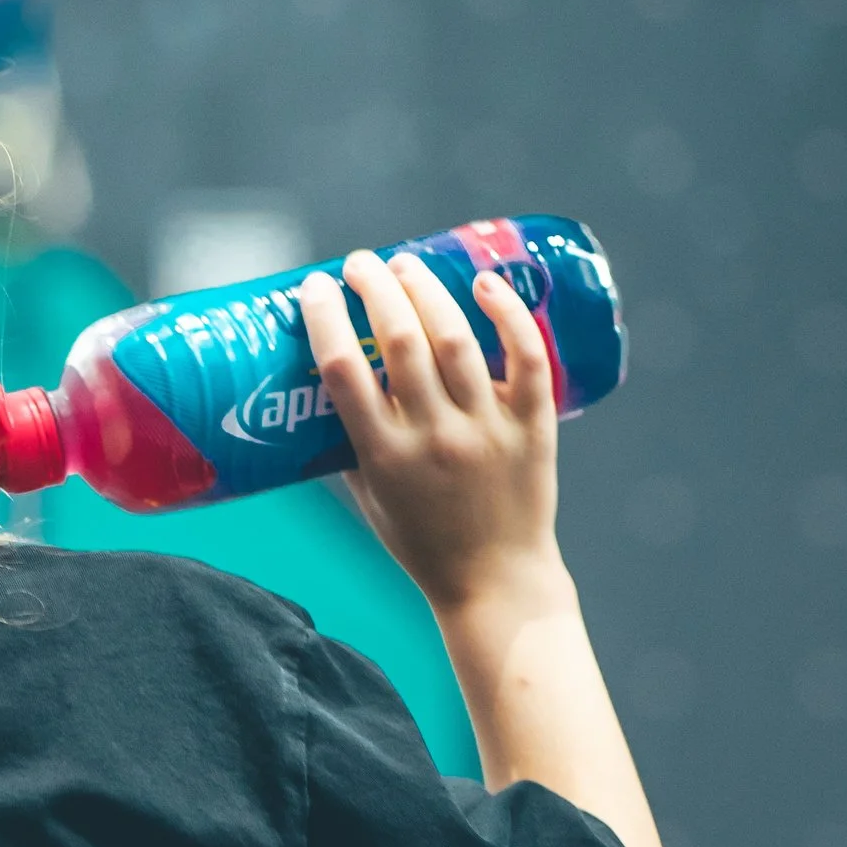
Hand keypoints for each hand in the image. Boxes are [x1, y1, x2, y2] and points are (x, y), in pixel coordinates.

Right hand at [300, 250, 564, 620]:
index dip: (325, 318)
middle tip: (360, 265)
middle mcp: (434, 438)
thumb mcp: (369, 499)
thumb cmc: (423, 542)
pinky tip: (484, 283)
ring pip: (456, 339)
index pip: (344, 371)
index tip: (315, 288)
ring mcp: (486, 430)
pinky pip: (526, 358)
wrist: (495, 581)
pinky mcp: (532, 427)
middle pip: (400, 341)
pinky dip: (508, 313)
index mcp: (385, 458)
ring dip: (425, 289)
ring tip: (405, 265)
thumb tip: (328, 379)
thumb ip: (349, 444)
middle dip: (374, 288)